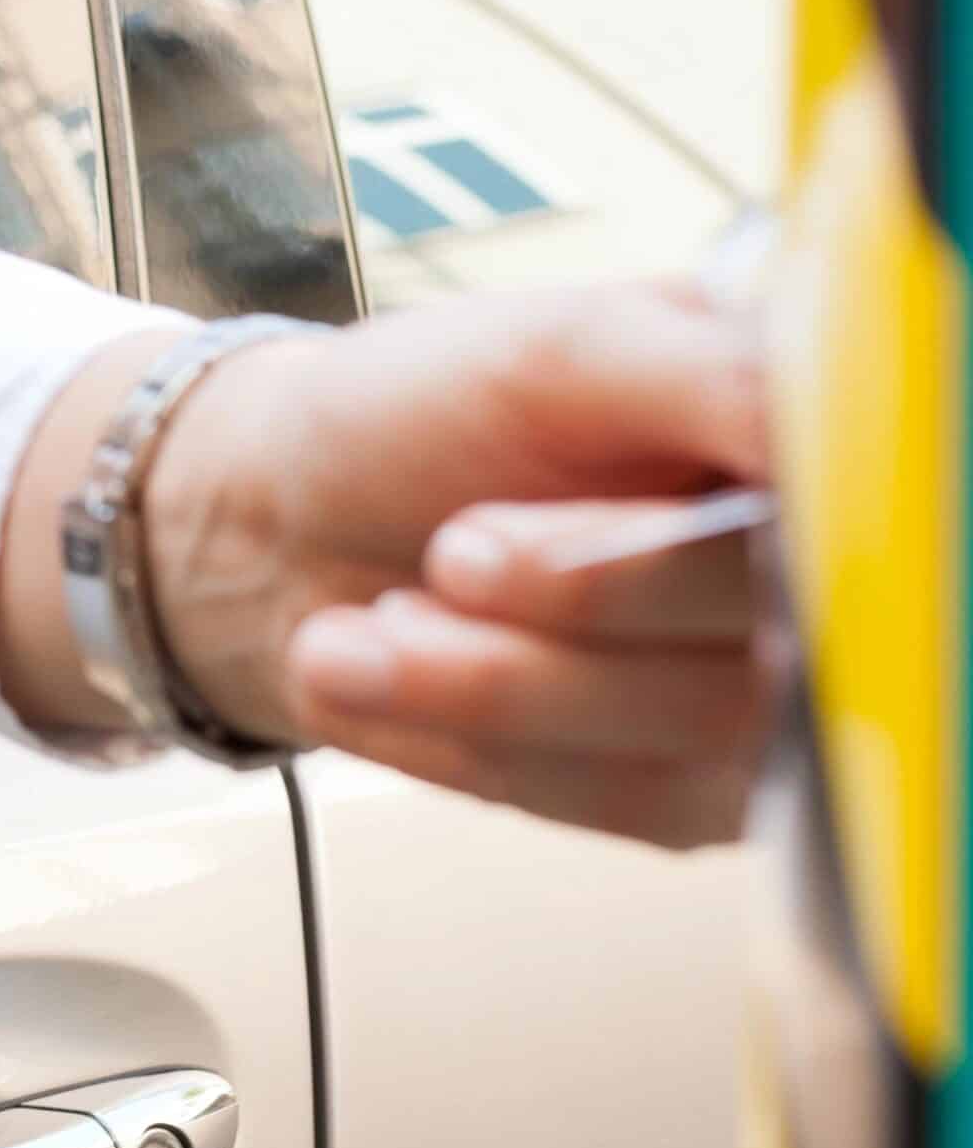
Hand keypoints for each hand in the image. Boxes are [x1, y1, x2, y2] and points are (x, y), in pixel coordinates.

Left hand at [148, 279, 776, 847]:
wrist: (287, 517)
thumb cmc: (419, 408)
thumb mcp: (557, 347)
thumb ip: (714, 377)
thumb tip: (836, 425)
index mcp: (803, 426)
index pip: (862, 515)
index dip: (759, 544)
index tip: (630, 536)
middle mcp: (809, 564)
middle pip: (784, 634)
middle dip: (586, 597)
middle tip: (453, 549)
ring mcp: (761, 689)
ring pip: (702, 735)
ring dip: (506, 683)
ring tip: (382, 622)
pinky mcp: (689, 786)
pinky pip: (629, 800)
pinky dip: (483, 742)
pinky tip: (391, 681)